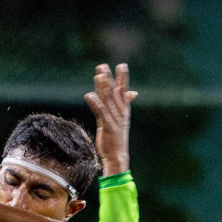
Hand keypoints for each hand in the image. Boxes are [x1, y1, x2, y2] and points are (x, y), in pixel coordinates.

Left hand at [85, 62, 136, 177]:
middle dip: (109, 78)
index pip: (123, 90)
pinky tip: (89, 95)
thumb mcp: (120, 120)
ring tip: (98, 76)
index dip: (123, 78)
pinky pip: (101, 112)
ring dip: (102, 87)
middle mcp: (121, 113)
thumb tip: (132, 93)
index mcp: (124, 110)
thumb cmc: (116, 138)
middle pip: (114, 92)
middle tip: (102, 66)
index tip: (121, 65)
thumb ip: (122, 105)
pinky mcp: (109, 127)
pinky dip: (95, 103)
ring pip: (108, 100)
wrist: (117, 156)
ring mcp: (115, 119)